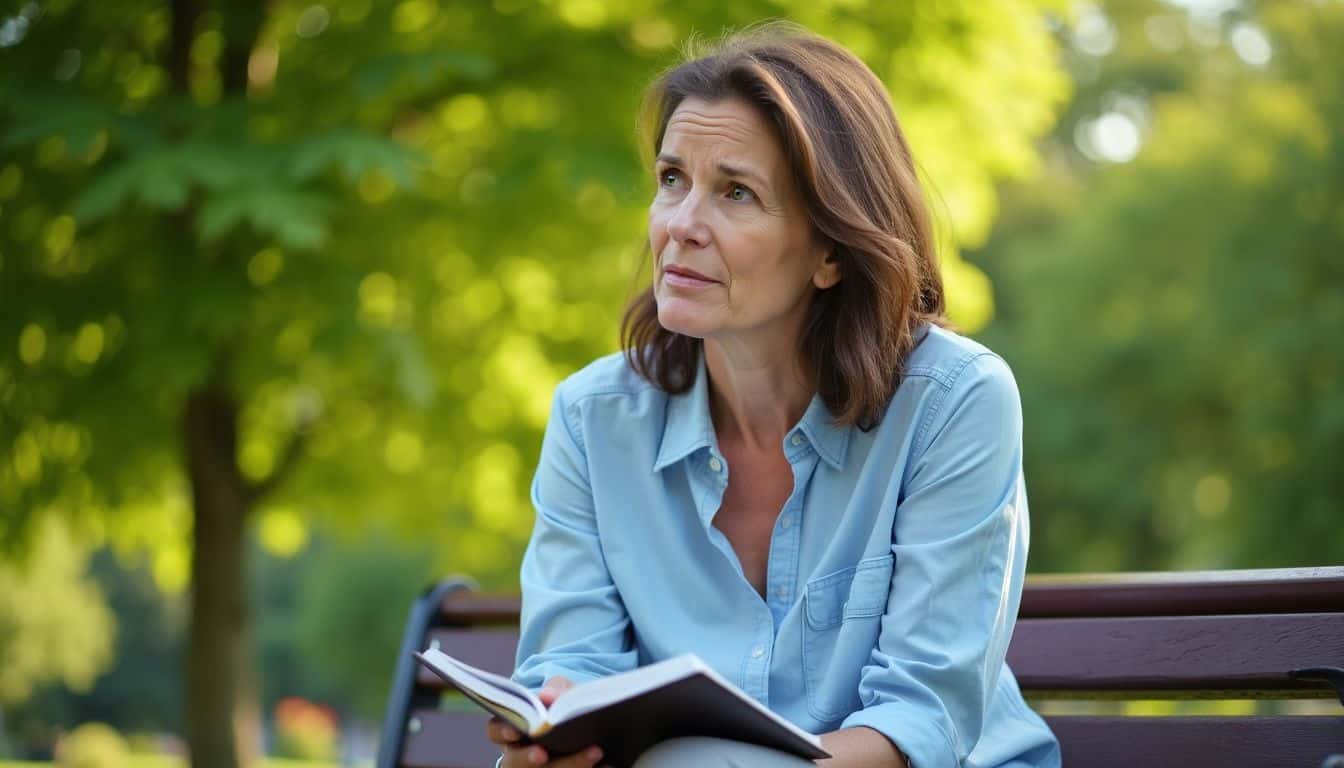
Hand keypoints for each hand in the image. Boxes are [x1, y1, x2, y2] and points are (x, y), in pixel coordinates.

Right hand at [486, 676, 604, 766]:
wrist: (592, 724)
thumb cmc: (568, 705)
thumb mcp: (563, 692)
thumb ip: (557, 690)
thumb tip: (548, 696)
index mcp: (512, 729)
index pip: (496, 730)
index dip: (502, 731)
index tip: (515, 731)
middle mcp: (519, 756)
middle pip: (515, 762)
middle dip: (528, 758)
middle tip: (543, 754)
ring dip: (569, 765)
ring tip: (596, 752)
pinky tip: (609, 764)